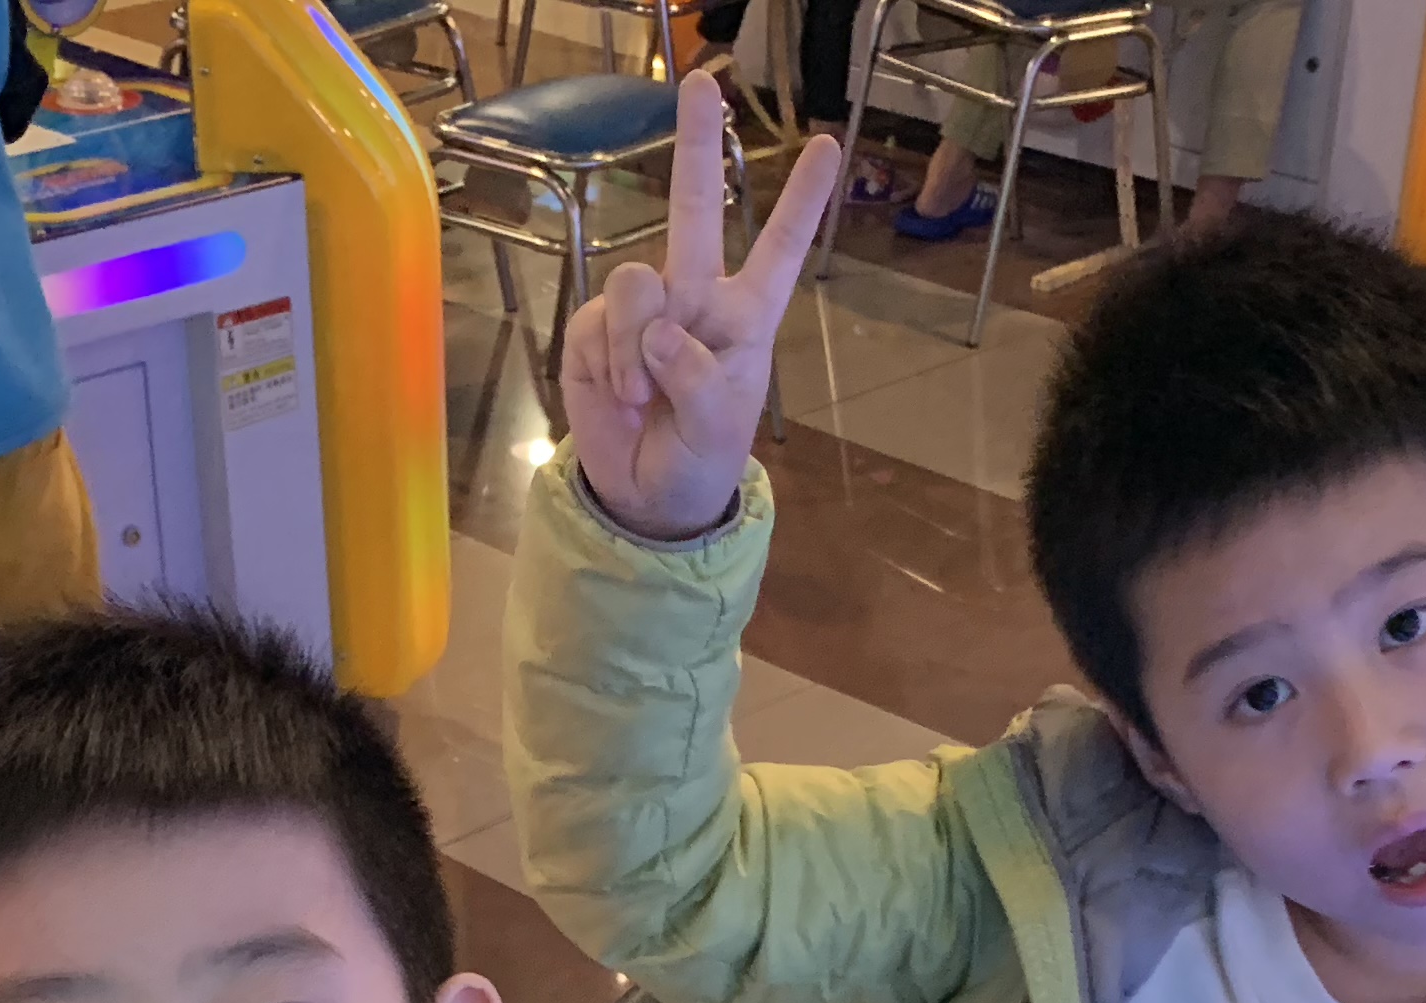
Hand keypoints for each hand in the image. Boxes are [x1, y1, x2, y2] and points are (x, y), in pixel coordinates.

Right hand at [563, 73, 840, 543]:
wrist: (646, 499)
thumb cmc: (698, 458)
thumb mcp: (716, 428)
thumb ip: (695, 376)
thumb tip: (659, 327)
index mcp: (745, 316)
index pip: (778, 250)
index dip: (800, 201)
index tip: (828, 144)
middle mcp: (695, 297)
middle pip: (695, 207)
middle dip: (697, 143)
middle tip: (705, 81)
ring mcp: (644, 309)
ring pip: (635, 281)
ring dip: (634, 344)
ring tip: (641, 396)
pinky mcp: (597, 328)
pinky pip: (598, 321)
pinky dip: (609, 363)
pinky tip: (619, 397)